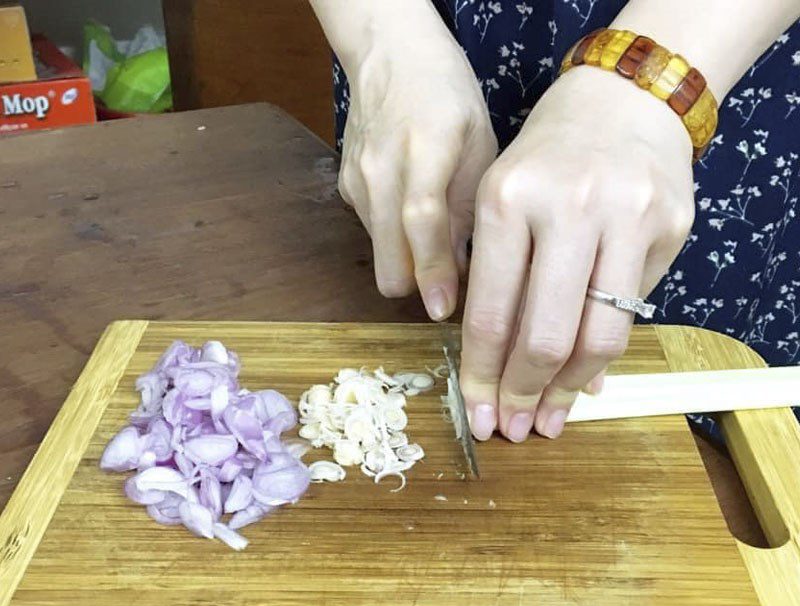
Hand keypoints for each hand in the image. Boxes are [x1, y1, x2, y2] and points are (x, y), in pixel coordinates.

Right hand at [337, 3, 496, 319]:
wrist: (389, 55)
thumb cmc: (446, 96)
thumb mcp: (478, 143)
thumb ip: (470, 207)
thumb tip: (467, 271)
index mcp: (425, 148)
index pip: (422, 223)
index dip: (433, 272)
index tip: (444, 310)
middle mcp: (381, 168)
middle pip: (387, 259)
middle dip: (415, 283)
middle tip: (447, 282)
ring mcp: (357, 180)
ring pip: (379, 254)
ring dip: (406, 261)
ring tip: (433, 240)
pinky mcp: (346, 187)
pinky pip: (372, 233)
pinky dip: (393, 236)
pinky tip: (410, 211)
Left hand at [461, 66, 694, 441]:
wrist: (622, 101)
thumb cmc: (545, 160)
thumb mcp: (501, 203)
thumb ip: (501, 284)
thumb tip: (508, 368)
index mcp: (508, 199)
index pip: (491, 313)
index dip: (483, 377)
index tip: (479, 415)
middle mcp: (570, 207)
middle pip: (545, 335)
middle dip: (523, 394)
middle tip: (514, 429)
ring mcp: (628, 216)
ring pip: (597, 337)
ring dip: (568, 390)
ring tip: (549, 417)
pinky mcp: (671, 227)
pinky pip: (632, 314)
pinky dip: (604, 357)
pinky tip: (585, 379)